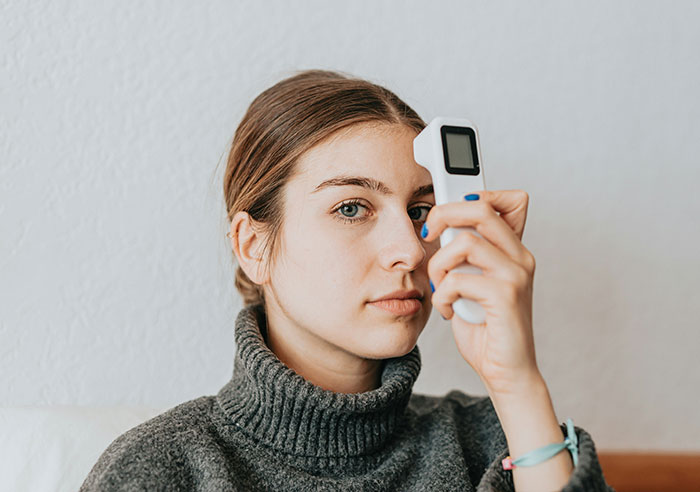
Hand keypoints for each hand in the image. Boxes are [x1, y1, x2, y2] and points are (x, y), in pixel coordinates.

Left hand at [422, 190, 538, 395]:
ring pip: (464, 241)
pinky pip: (458, 279)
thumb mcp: (472, 282)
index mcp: (513, 249)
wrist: (506, 371)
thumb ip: (465, 255)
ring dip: (438, 265)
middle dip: (442, 215)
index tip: (445, 216)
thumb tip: (438, 227)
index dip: (476, 194)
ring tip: (439, 288)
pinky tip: (449, 311)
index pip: (508, 198)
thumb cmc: (485, 328)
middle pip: (480, 208)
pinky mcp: (506, 296)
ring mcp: (516, 274)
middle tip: (428, 236)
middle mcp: (520, 256)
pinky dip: (443, 295)